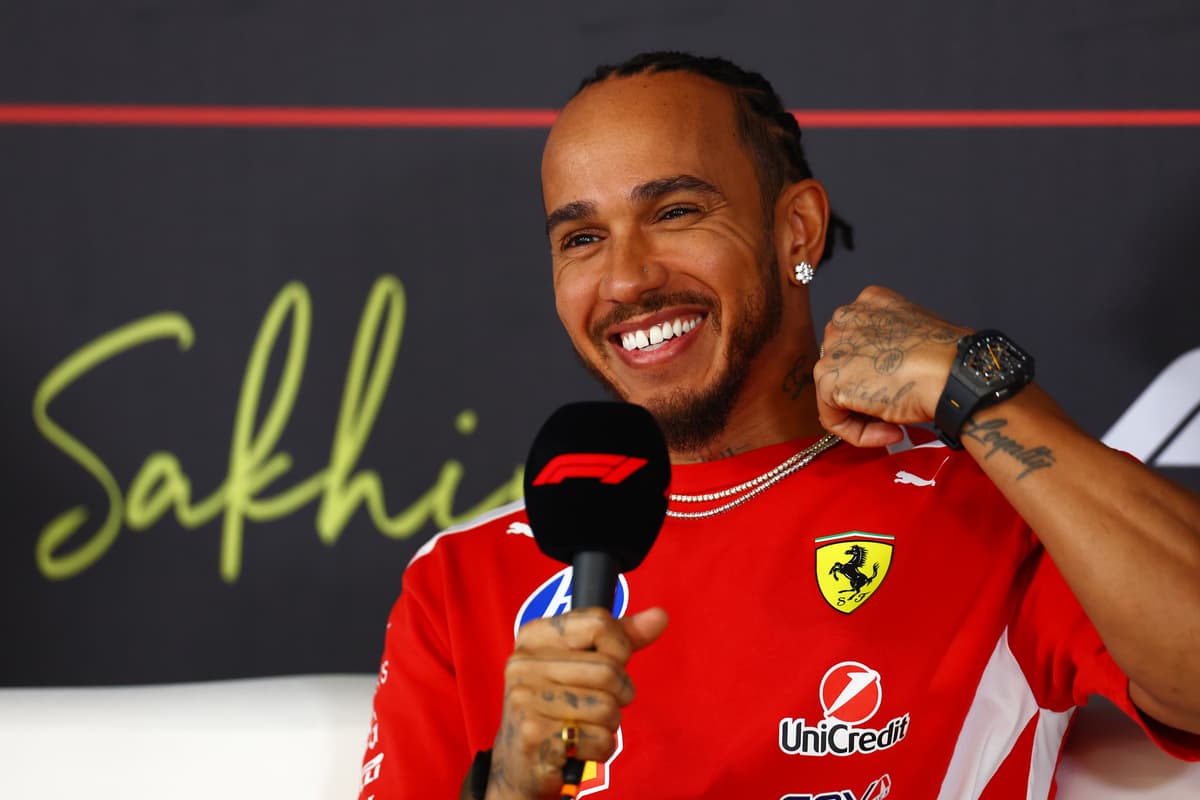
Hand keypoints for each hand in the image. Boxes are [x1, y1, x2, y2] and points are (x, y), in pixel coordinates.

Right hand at [485, 607, 667, 798]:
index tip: (612, 664)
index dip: (620, 649)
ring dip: (609, 724)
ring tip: (585, 727)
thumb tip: (660, 616)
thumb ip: (621, 639)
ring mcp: (525, 700)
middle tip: (603, 705)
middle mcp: (523, 664)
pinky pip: (599, 739)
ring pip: (607, 707)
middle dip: (621, 693)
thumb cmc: (559, 707)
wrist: (522, 764)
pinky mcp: (534, 737)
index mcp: (534, 637)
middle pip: (609, 669)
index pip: (599, 623)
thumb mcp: (584, 664)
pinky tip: (579, 748)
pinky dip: (600, 749)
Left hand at [814, 286, 969, 447]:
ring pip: (833, 393)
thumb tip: (880, 371)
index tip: (896, 388)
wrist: (953, 373)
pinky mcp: (829, 378)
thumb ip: (890, 345)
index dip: (874, 373)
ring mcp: (834, 347)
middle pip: (841, 366)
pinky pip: (833, 418)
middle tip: (893, 410)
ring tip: (896, 425)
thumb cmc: (948, 359)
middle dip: (864, 393)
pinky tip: (892, 432)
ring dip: (864, 417)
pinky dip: (859, 433)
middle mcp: (845, 319)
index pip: (856, 344)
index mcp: (869, 303)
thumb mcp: (916, 336)